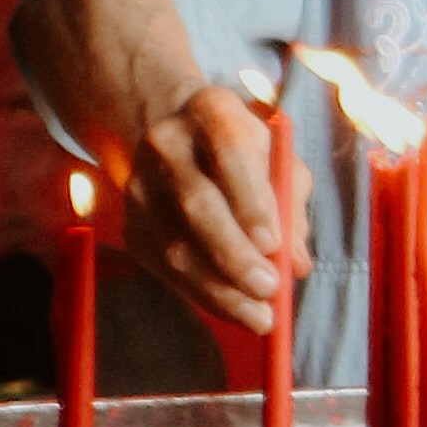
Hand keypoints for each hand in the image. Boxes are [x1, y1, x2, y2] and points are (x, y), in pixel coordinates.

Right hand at [120, 82, 283, 341]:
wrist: (174, 137)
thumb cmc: (241, 152)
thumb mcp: (275, 159)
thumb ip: (290, 203)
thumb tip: (296, 264)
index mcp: (212, 111)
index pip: (231, 152)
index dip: (251, 200)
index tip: (273, 244)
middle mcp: (167, 144)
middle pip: (197, 202)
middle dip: (234, 253)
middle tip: (269, 288)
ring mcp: (140, 185)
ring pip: (175, 245)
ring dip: (219, 288)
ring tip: (259, 316)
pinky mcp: (130, 225)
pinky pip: (163, 268)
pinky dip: (201, 294)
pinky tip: (233, 309)